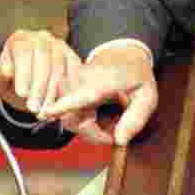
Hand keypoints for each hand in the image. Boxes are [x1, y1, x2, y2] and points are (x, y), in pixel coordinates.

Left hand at [0, 28, 81, 116]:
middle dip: (38, 84)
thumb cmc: (12, 82)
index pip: (22, 50)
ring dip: (52, 89)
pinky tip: (61, 103)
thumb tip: (6, 71)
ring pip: (58, 65)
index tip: (21, 93)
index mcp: (19, 39)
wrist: (30, 86)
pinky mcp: (71, 56)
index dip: (23, 72)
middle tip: (33, 107)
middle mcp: (40, 37)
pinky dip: (67, 88)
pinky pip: (72, 70)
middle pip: (42, 56)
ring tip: (45, 110)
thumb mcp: (0, 82)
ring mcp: (58, 45)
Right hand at [37, 45, 156, 145]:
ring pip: (69, 117)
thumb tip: (119, 140)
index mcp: (101, 81)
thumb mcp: (148, 96)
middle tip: (114, 134)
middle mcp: (82, 82)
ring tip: (109, 122)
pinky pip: (69, 112)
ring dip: (88, 128)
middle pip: (72, 116)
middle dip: (91, 134)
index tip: (46, 113)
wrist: (122, 54)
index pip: (78, 95)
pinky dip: (83, 120)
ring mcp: (73, 84)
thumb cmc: (135, 74)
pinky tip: (98, 116)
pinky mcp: (69, 88)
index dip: (61, 105)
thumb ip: (136, 118)